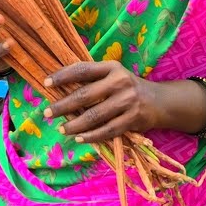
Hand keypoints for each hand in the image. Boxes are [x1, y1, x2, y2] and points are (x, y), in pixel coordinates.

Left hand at [44, 61, 161, 143]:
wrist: (158, 101)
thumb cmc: (127, 87)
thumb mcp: (113, 75)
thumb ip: (92, 79)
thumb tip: (61, 89)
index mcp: (112, 67)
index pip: (83, 69)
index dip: (63, 76)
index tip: (46, 83)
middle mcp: (120, 82)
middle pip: (85, 95)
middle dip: (63, 105)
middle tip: (47, 113)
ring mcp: (127, 101)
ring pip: (94, 116)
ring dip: (74, 124)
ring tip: (62, 129)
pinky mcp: (132, 119)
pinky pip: (107, 130)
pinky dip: (91, 136)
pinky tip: (79, 138)